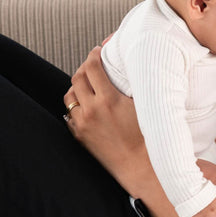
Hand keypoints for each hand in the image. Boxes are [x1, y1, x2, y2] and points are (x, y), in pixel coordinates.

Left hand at [63, 46, 151, 195]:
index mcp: (108, 100)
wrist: (138, 165)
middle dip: (84, 67)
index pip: (91, 67)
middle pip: (77, 77)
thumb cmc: (146, 136)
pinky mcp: (78, 135)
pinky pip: (70, 114)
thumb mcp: (142, 106)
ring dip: (77, 87)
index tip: (97, 51)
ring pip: (69, 95)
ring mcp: (82, 124)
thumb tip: (129, 64)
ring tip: (88, 85)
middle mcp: (91, 110)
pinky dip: (76, 106)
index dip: (93, 55)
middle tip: (92, 65)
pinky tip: (86, 106)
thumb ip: (132, 84)